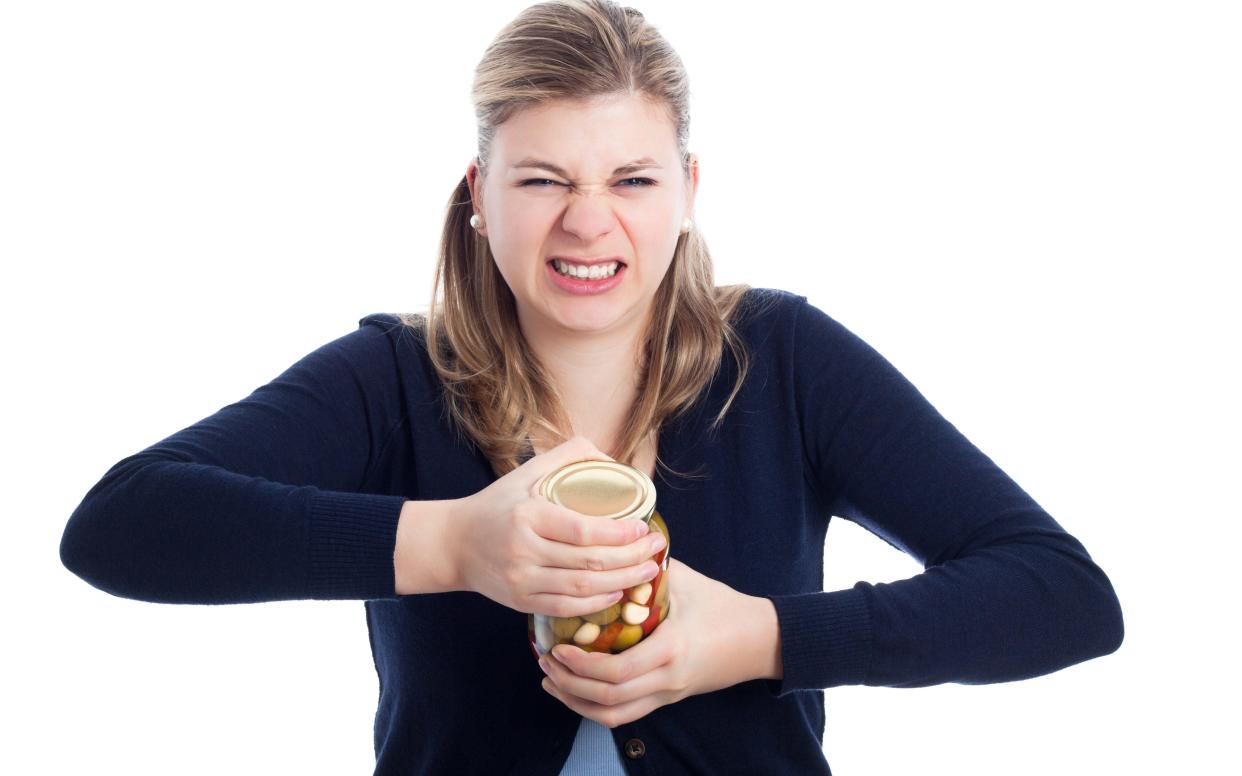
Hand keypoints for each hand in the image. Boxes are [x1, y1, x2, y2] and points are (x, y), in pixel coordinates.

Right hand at [447, 435, 665, 616]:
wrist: (454, 544)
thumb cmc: (499, 503)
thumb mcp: (528, 471)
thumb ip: (569, 455)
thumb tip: (612, 460)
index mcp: (528, 515)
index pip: (583, 530)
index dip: (619, 534)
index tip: (643, 528)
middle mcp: (523, 550)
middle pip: (588, 561)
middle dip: (631, 558)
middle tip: (656, 548)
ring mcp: (521, 580)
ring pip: (582, 587)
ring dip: (622, 582)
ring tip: (647, 571)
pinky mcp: (521, 601)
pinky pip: (567, 606)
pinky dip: (597, 602)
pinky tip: (618, 591)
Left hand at [536, 557, 781, 727]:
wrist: (760, 640)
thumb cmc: (723, 606)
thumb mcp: (685, 580)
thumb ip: (648, 566)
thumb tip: (612, 545)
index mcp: (670, 650)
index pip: (617, 673)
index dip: (581, 666)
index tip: (557, 648)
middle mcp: (667, 680)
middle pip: (608, 700)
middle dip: (570, 685)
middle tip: (545, 662)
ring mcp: (668, 694)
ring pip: (614, 716)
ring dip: (577, 702)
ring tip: (552, 681)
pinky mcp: (668, 699)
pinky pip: (626, 715)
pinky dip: (596, 708)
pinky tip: (578, 691)